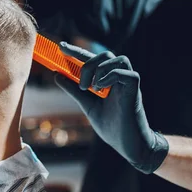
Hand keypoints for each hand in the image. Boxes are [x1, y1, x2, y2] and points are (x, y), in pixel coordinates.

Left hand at [54, 42, 168, 173]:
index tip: (61, 47)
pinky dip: (110, 76)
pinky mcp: (135, 90)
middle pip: (105, 55)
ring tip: (91, 88)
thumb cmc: (111, 125)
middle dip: (88, 63)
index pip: (92, 58)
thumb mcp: (87, 105)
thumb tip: (56, 75)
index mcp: (107, 79)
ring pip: (118, 59)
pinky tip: (101, 89)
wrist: (127, 144)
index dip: (77, 51)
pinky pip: (127, 73)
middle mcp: (118, 77)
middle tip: (81, 84)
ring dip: (100, 69)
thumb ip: (73, 90)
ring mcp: (127, 83)